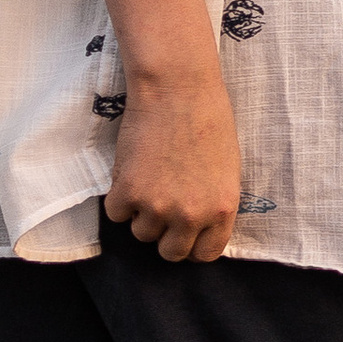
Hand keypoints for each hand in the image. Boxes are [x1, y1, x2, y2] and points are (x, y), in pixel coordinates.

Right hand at [103, 67, 240, 264]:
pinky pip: (116, 214)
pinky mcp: (128, 191)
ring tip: (148, 178)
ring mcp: (158, 206)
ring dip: (140, 213)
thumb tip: (196, 227)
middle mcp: (192, 214)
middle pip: (169, 252)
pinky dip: (118, 197)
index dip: (191, 244)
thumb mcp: (226, 170)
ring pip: (140, 233)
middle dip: (164, 234)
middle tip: (161, 207)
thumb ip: (212, 204)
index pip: (205, 254)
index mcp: (222, 209)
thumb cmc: (208, 118)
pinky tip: (131, 171)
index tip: (183, 233)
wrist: (177, 88)